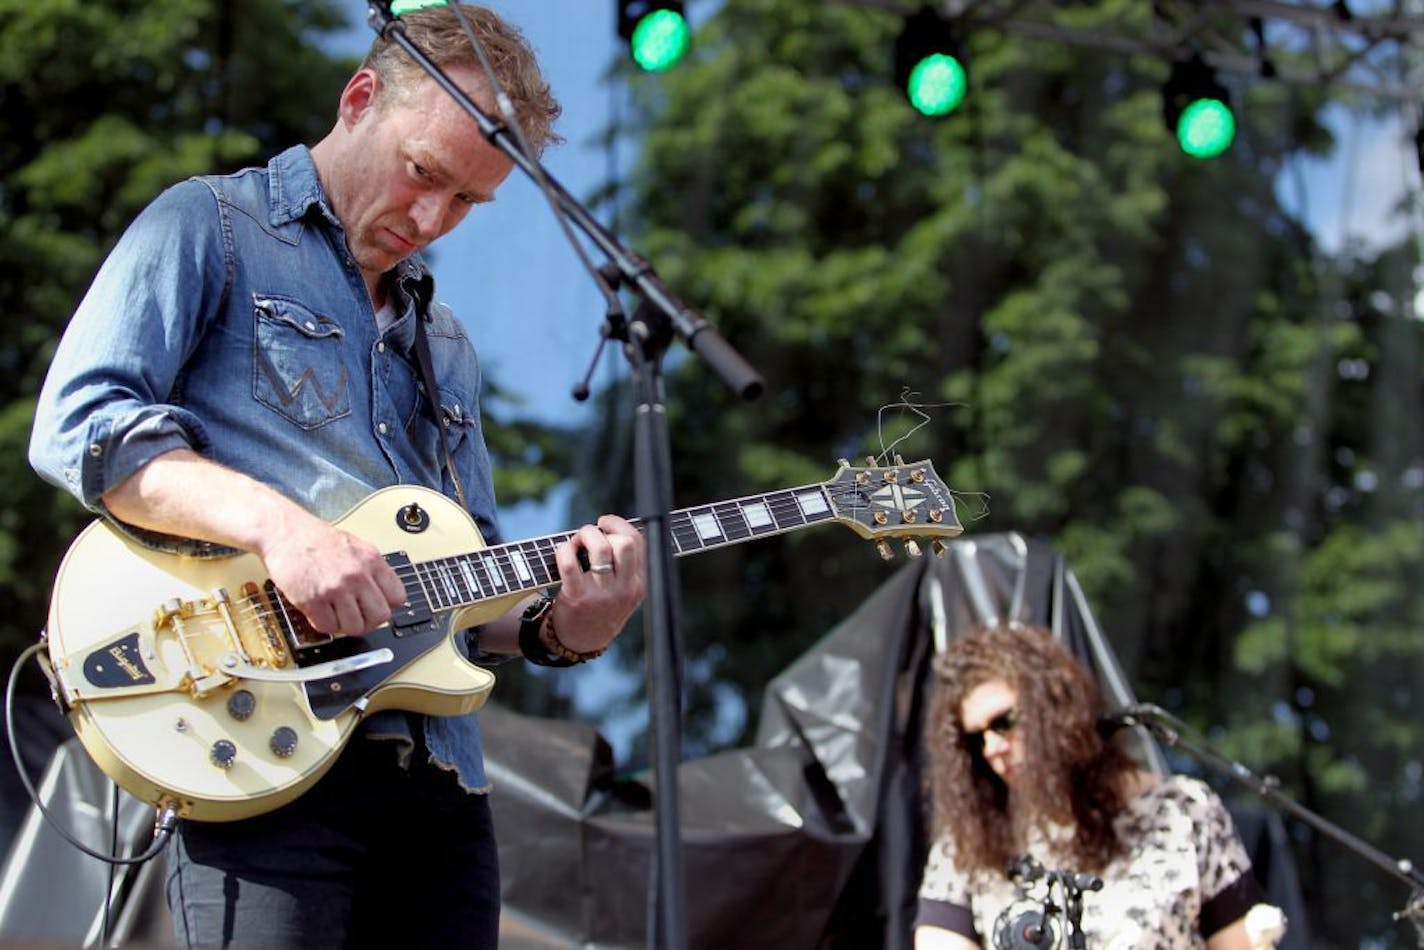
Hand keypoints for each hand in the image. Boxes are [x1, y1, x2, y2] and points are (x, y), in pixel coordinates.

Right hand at [257, 512, 407, 635]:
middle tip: (358, 617)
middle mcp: (357, 575)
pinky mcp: (313, 600)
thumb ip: (372, 570)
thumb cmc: (317, 539)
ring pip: (355, 627)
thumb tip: (385, 595)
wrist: (285, 532)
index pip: (398, 597)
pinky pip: (328, 627)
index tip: (377, 606)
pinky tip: (320, 611)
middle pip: (380, 616)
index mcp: (372, 561)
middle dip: (369, 621)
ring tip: (337, 613)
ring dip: (345, 625)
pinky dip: (324, 624)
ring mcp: (336, 589)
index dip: (387, 605)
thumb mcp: (356, 547)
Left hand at [548, 515, 645, 653]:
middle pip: (625, 543)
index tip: (604, 523)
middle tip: (589, 535)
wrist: (583, 640)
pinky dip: (564, 549)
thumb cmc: (601, 605)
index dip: (619, 524)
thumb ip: (624, 563)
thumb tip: (605, 527)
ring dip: (585, 536)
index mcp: (639, 583)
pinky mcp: (578, 598)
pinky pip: (570, 563)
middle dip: (604, 530)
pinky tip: (564, 552)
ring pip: (601, 549)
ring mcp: (602, 594)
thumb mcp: (624, 589)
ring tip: (576, 542)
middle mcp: (625, 588)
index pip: (639, 542)